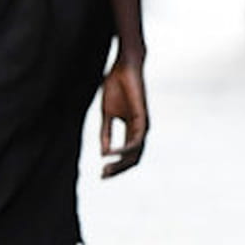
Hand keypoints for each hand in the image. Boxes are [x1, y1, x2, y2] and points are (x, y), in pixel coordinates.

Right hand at [99, 56, 147, 176]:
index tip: (101, 174)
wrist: (124, 68)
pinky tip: (111, 153)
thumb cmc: (116, 87)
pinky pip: (135, 140)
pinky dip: (122, 149)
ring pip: (136, 153)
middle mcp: (140, 130)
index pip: (127, 155)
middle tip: (103, 176)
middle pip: (133, 159)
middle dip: (118, 170)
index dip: (115, 166)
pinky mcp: (142, 118)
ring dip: (120, 163)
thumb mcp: (106, 115)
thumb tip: (103, 153)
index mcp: (132, 130)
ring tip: (106, 168)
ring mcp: (143, 125)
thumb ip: (105, 134)